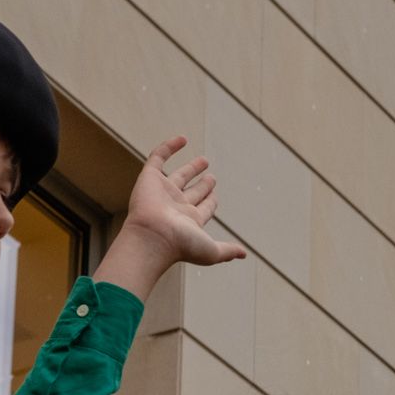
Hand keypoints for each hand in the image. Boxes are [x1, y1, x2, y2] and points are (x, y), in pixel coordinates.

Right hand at [95, 138, 247, 299]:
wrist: (153, 236)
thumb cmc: (182, 245)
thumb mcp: (211, 251)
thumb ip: (227, 250)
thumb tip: (244, 255)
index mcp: (190, 221)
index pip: (203, 208)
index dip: (211, 201)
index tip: (216, 195)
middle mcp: (176, 207)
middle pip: (193, 193)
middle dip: (203, 186)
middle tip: (212, 177)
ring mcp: (163, 192)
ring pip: (179, 176)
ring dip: (192, 168)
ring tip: (205, 160)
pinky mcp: (149, 178)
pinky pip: (158, 158)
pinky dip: (169, 147)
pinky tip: (183, 139)